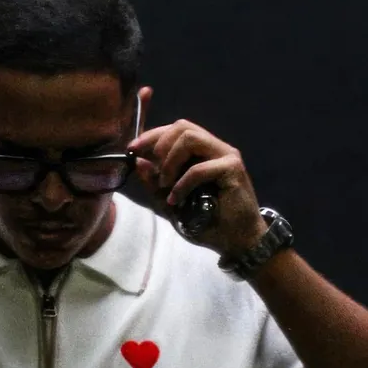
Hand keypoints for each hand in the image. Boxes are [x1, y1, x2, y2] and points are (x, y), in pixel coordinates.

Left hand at [127, 102, 268, 258]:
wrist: (235, 241)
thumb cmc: (207, 223)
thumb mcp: (171, 203)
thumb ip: (155, 183)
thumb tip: (138, 162)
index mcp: (202, 152)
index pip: (176, 129)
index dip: (152, 135)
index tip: (132, 148)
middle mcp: (215, 148)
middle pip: (182, 126)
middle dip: (159, 145)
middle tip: (155, 173)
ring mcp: (226, 156)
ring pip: (190, 138)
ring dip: (170, 161)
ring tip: (166, 184)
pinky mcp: (232, 169)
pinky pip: (198, 168)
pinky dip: (182, 183)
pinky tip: (177, 199)